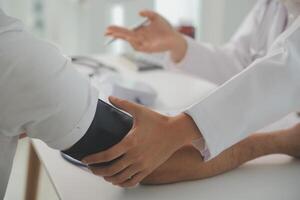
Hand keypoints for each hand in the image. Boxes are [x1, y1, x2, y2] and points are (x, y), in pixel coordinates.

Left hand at [83, 96, 200, 187]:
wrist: (176, 132)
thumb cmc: (159, 121)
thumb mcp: (140, 111)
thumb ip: (123, 104)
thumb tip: (110, 97)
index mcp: (130, 142)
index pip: (107, 155)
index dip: (94, 159)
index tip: (86, 160)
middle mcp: (135, 156)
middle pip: (111, 169)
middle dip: (98, 171)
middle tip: (91, 169)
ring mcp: (142, 164)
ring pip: (120, 178)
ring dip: (108, 178)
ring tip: (103, 174)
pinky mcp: (148, 169)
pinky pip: (132, 181)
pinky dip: (122, 183)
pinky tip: (117, 180)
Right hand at [106, 10, 187, 62]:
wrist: (175, 38)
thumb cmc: (166, 29)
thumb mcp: (156, 17)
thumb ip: (148, 13)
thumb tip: (139, 12)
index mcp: (139, 32)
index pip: (125, 32)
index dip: (117, 30)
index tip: (108, 29)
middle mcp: (139, 39)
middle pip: (125, 37)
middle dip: (116, 34)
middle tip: (107, 31)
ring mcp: (143, 44)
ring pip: (131, 41)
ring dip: (126, 36)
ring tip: (120, 33)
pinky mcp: (147, 49)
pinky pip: (138, 46)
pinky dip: (134, 41)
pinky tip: (131, 37)